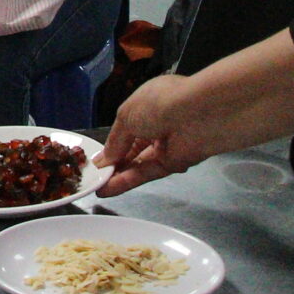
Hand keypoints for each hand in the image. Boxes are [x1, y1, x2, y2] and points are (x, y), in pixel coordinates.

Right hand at [95, 74, 215, 195]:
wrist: (199, 115)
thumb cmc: (159, 104)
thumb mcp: (126, 116)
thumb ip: (114, 141)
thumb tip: (103, 160)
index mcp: (147, 104)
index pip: (127, 127)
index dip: (112, 144)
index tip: (97, 159)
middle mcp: (158, 123)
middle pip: (132, 147)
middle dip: (114, 161)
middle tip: (94, 176)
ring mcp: (167, 145)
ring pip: (138, 163)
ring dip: (118, 174)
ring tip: (97, 185)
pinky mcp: (174, 163)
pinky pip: (147, 173)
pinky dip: (128, 181)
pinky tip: (109, 189)